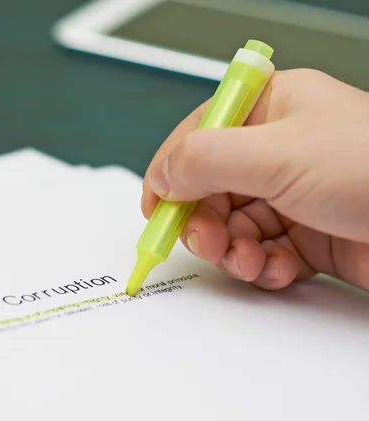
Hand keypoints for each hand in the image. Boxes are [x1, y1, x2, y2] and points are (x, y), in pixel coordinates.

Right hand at [142, 69, 368, 290]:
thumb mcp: (277, 154)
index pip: (197, 138)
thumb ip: (205, 159)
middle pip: (209, 190)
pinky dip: (262, 267)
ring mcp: (290, 195)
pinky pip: (261, 253)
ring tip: (249, 261)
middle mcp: (276, 151)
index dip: (171, 175)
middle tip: (207, 243)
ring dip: (232, 252)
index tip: (156, 211)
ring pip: (232, 228)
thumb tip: (161, 174)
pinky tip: (278, 269)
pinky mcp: (305, 235)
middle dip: (204, 223)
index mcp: (269, 110)